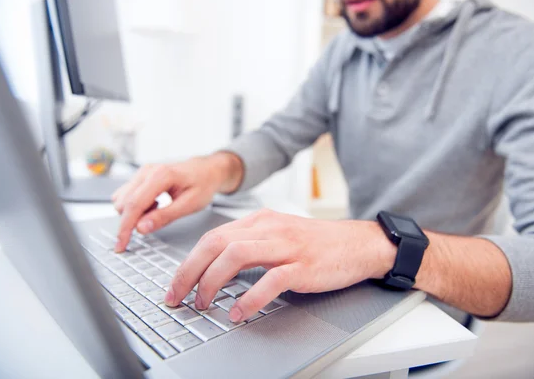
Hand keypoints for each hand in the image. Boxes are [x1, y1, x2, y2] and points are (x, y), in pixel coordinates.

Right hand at [112, 152, 242, 251]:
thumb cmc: (202, 185)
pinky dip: (136, 207)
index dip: (125, 228)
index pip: (134, 204)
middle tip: (152, 225)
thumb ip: (165, 217)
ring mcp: (142, 173)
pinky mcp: (140, 177)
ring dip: (134, 213)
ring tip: (159, 211)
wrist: (206, 171)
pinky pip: (127, 196)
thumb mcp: (190, 204)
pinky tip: (154, 206)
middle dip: (130, 222)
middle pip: (124, 203)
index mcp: (161, 175)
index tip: (121, 245)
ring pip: (122, 199)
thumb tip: (141, 228)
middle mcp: (147, 171)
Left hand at [164, 209, 396, 321]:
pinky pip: (269, 280)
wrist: (358, 243)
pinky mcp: (302, 265)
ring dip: (212, 282)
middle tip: (177, 297)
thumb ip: (250, 245)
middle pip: (215, 243)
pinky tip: (239, 312)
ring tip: (204, 304)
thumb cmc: (317, 243)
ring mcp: (286, 245)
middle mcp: (269, 228)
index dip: (188, 262)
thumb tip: (215, 269)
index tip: (176, 284)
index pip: (212, 237)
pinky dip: (249, 298)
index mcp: (259, 221)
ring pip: (235, 256)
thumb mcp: (279, 235)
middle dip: (189, 272)